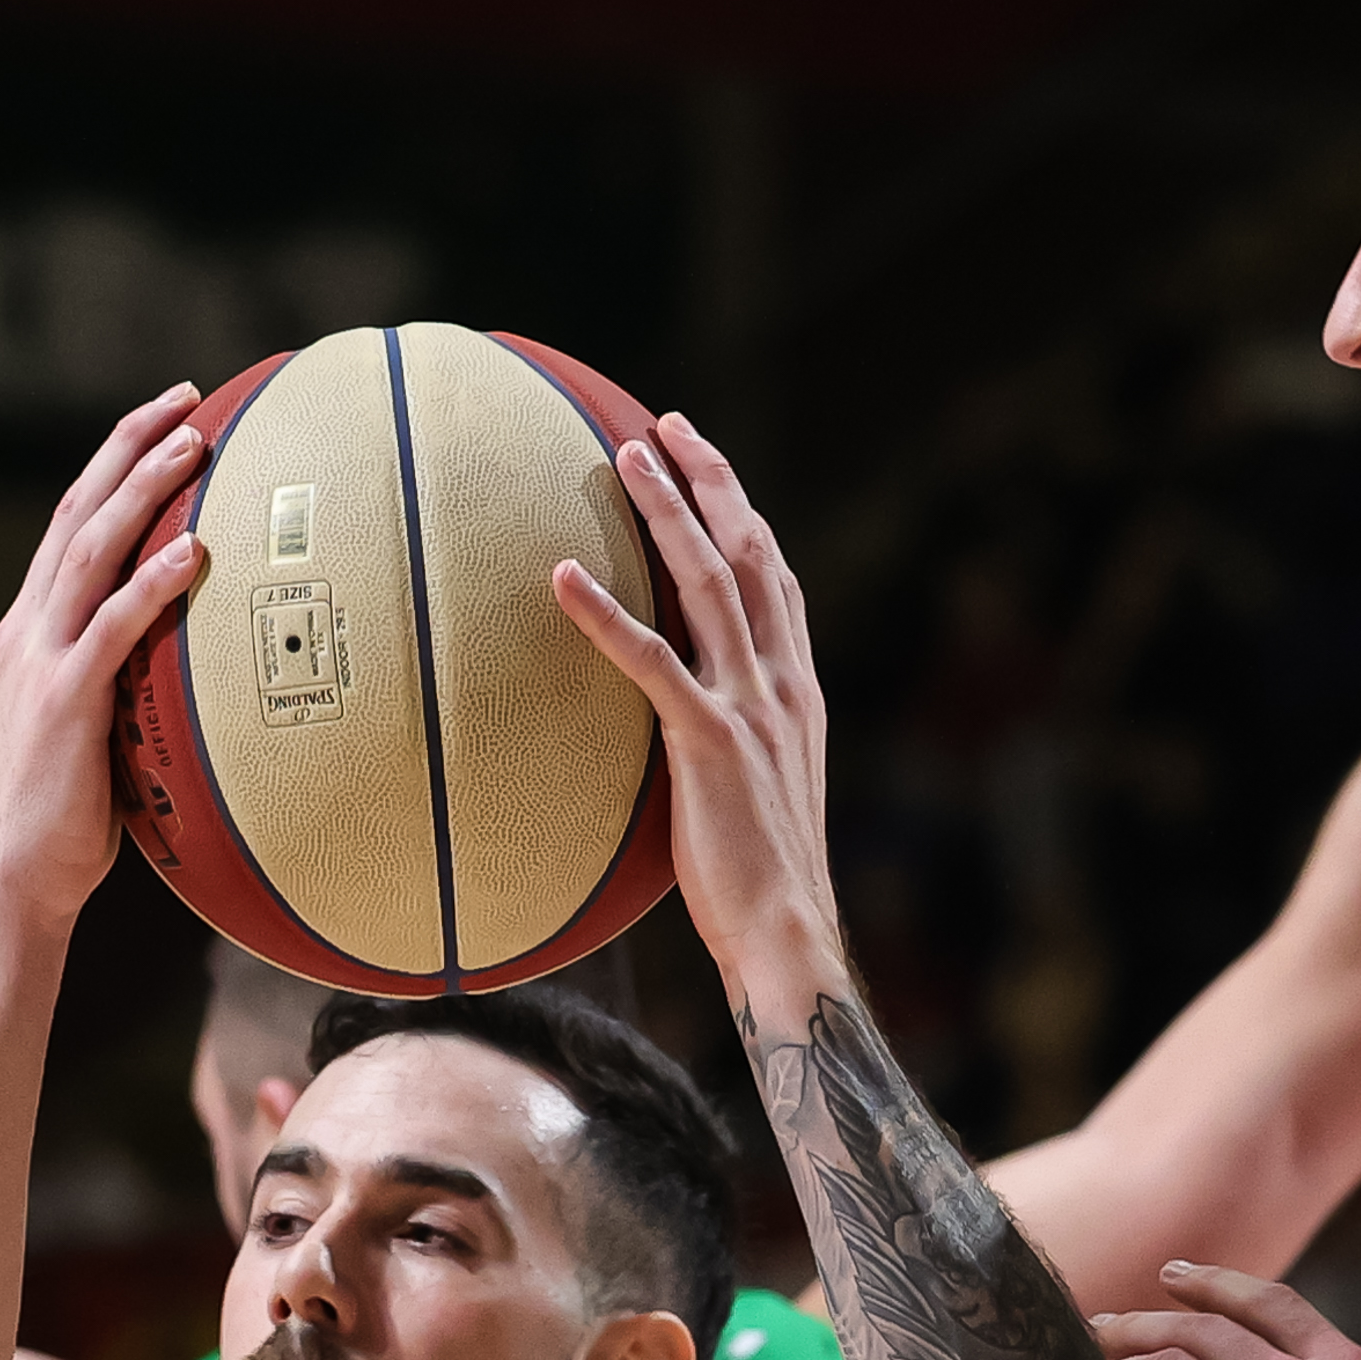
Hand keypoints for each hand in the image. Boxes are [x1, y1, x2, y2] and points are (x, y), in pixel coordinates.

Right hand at [0, 385, 211, 925]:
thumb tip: (193, 666)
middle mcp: (28, 631)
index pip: (70, 526)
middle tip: (185, 398)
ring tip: (194, 445)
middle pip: (78, 514)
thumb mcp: (93, 730)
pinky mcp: (65, 703)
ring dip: (144, 491)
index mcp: (30, 631)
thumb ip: (126, 683)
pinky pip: (114, 629)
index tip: (160, 420)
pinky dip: (153, 584)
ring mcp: (41, 662)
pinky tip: (194, 553)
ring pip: (91, 552)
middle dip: (129, 448)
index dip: (112, 466)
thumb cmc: (64, 818)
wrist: (13, 877)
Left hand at [551, 413, 839, 993]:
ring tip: (626, 457)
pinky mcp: (709, 742)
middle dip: (709, 481)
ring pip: (710, 584)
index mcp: (799, 693)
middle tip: (664, 426)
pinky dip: (605, 614)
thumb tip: (681, 719)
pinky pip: (651, 662)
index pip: (776, 579)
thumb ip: (732, 739)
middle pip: (750, 555)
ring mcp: (750, 708)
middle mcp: (783, 685)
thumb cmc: (761, 880)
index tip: (707, 462)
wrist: (788, 933)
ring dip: (667, 513)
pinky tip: (561, 577)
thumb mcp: (758, 791)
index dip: (743, 513)